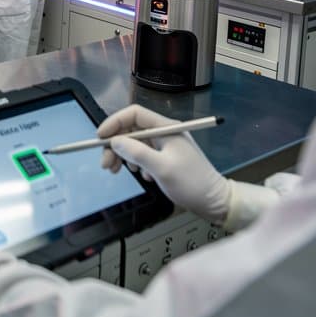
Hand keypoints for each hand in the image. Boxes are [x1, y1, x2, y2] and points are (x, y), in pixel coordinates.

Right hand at [98, 105, 231, 223]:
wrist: (215, 202)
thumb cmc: (192, 184)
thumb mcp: (161, 168)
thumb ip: (137, 152)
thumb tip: (115, 141)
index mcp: (166, 128)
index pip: (134, 114)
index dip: (114, 122)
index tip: (100, 137)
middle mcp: (165, 133)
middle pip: (131, 130)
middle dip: (116, 145)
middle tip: (106, 163)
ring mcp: (165, 146)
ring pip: (135, 144)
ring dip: (123, 156)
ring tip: (117, 171)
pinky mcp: (165, 158)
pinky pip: (143, 155)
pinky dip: (136, 164)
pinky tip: (141, 176)